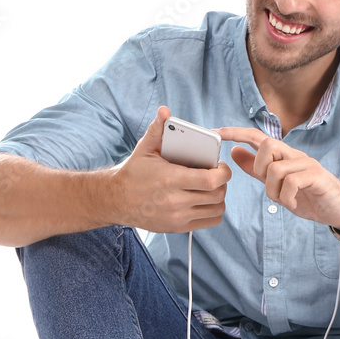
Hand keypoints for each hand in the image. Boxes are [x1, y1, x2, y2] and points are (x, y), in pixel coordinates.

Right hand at [107, 106, 231, 231]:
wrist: (116, 200)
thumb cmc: (133, 173)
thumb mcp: (144, 149)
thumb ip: (157, 129)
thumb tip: (165, 111)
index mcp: (170, 179)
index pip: (211, 180)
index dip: (223, 172)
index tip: (220, 166)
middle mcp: (175, 201)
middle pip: (217, 194)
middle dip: (223, 182)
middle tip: (216, 174)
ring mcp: (178, 217)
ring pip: (217, 209)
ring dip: (220, 197)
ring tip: (212, 187)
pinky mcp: (178, 227)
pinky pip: (209, 222)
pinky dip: (214, 211)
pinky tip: (206, 201)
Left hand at [215, 126, 339, 230]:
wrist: (339, 210)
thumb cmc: (309, 196)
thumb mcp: (277, 185)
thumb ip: (257, 170)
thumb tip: (235, 153)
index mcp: (283, 156)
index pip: (257, 137)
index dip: (236, 133)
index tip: (217, 133)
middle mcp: (294, 155)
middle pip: (266, 146)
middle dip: (259, 169)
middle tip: (270, 187)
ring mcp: (306, 164)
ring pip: (275, 169)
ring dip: (274, 191)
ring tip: (284, 200)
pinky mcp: (316, 176)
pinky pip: (291, 182)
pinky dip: (287, 197)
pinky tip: (293, 203)